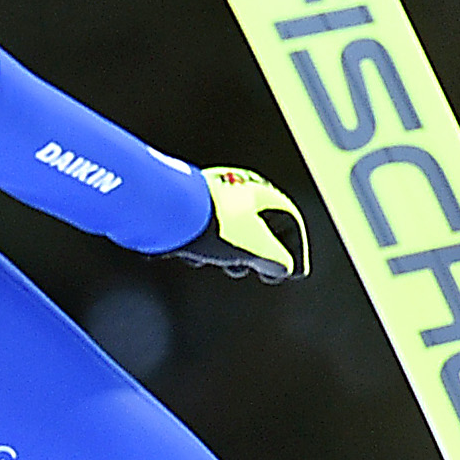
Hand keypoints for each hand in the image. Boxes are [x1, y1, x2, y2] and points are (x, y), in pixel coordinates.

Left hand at [165, 167, 310, 281]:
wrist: (163, 210)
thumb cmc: (213, 224)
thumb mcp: (256, 249)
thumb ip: (277, 261)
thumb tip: (283, 268)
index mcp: (261, 194)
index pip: (289, 221)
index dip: (295, 250)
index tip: (294, 271)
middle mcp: (238, 188)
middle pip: (259, 226)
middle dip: (259, 254)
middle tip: (258, 270)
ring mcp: (210, 196)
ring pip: (229, 229)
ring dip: (229, 252)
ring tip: (223, 265)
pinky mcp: (186, 205)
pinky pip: (203, 229)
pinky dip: (204, 247)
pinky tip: (193, 257)